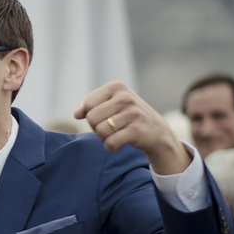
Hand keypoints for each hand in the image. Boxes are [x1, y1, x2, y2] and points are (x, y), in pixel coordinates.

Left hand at [75, 81, 190, 174]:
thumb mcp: (111, 104)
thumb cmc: (128, 117)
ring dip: (104, 138)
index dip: (90, 115)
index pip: (88, 104)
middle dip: (96, 127)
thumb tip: (77, 114)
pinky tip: (118, 144)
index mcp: (116, 86)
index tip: (103, 117)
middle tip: (110, 128)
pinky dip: (111, 147)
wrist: (157, 132)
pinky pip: (110, 142)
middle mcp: (125, 97)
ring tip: (115, 135)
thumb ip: (90, 105)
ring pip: (100, 131)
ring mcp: (132, 113)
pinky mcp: (136, 130)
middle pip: (92, 118)